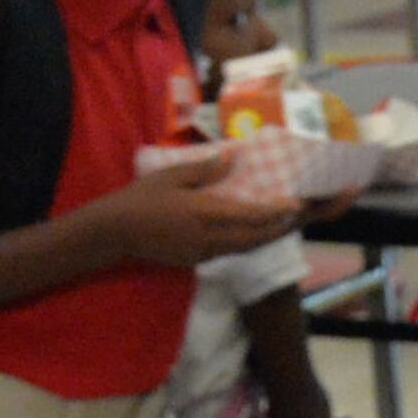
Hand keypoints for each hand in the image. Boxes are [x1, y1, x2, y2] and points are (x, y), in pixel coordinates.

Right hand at [89, 151, 302, 264]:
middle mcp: (209, 237)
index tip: (296, 204)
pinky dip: (250, 241)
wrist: (116, 232)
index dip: (276, 212)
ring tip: (287, 223)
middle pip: (255, 238)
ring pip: (246, 247)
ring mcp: (204, 252)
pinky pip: (232, 251)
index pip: (249, 216)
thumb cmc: (142, 198)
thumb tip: (233, 157)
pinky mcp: (199, 260)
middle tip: (301, 215)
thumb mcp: (171, 175)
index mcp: (203, 213)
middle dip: (281, 228)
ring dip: (268, 236)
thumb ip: (205, 170)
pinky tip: (258, 231)